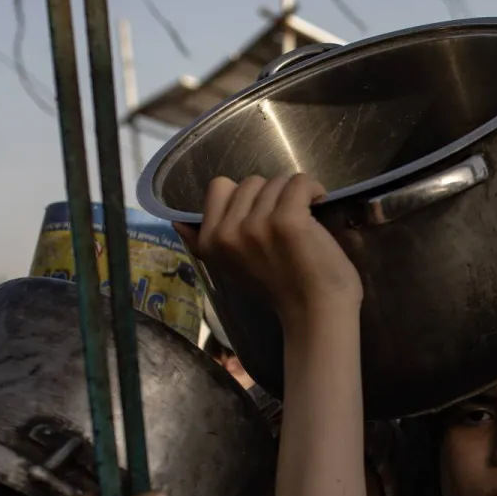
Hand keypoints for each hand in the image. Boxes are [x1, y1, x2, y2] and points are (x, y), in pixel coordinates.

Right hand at [177, 173, 361, 325]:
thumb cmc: (280, 291)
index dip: (246, 198)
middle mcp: (227, 233)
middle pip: (250, 182)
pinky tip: (318, 207)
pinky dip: (313, 190)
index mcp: (209, 243)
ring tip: (306, 222)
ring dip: (295, 195)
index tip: (263, 218)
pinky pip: (299, 182)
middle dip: (272, 196)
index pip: (219, 187)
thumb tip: (178, 223)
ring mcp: (256, 225)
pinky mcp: (286, 220)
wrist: (315, 313)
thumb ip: (204, 244)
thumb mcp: (231, 268)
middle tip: (288, 224)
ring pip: (276, 181)